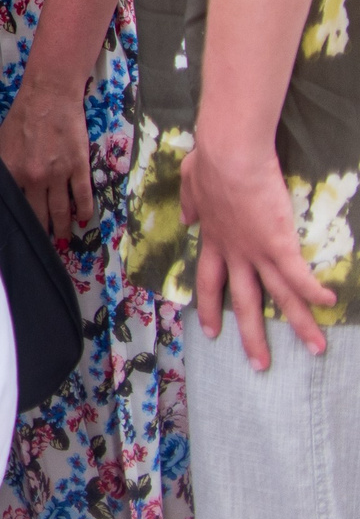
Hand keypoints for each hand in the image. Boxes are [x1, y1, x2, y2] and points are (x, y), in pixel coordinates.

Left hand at [0, 78, 94, 240]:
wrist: (49, 95)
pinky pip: (82, 195)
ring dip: (63, 228)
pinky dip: (84, 210)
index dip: (18, 220)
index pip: (14, 204)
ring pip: (62, 209)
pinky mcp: (78, 166)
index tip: (20, 234)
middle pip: (38, 213)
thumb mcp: (3, 141)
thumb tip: (4, 186)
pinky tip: (83, 220)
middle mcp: (35, 177)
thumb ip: (5, 166)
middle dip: (42, 231)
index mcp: (12, 170)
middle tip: (44, 246)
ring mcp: (59, 173)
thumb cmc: (23, 115)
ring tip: (63, 241)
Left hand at [184, 135, 334, 367]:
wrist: (227, 153)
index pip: (208, 282)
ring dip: (299, 325)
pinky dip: (313, 291)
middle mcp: (235, 253)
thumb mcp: (190, 184)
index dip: (210, 307)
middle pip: (244, 302)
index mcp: (214, 240)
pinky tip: (330, 304)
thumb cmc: (210, 161)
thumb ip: (190, 204)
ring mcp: (257, 251)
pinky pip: (299, 275)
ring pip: (279, 297)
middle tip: (260, 365)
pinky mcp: (278, 243)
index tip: (212, 330)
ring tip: (315, 350)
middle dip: (252, 336)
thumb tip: (188, 218)